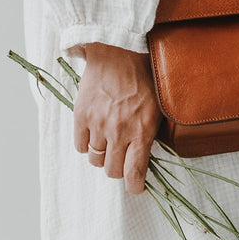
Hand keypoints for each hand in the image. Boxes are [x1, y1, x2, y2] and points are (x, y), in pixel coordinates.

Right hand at [73, 43, 162, 194]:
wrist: (118, 52)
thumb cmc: (143, 76)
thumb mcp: (158, 107)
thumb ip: (150, 133)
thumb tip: (146, 156)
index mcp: (142, 131)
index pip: (135, 173)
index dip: (135, 186)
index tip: (136, 187)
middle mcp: (119, 132)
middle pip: (112, 171)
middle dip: (117, 169)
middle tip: (120, 159)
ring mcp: (98, 125)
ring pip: (95, 160)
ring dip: (102, 156)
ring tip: (107, 144)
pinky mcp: (81, 116)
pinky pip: (81, 145)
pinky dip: (87, 144)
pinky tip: (94, 134)